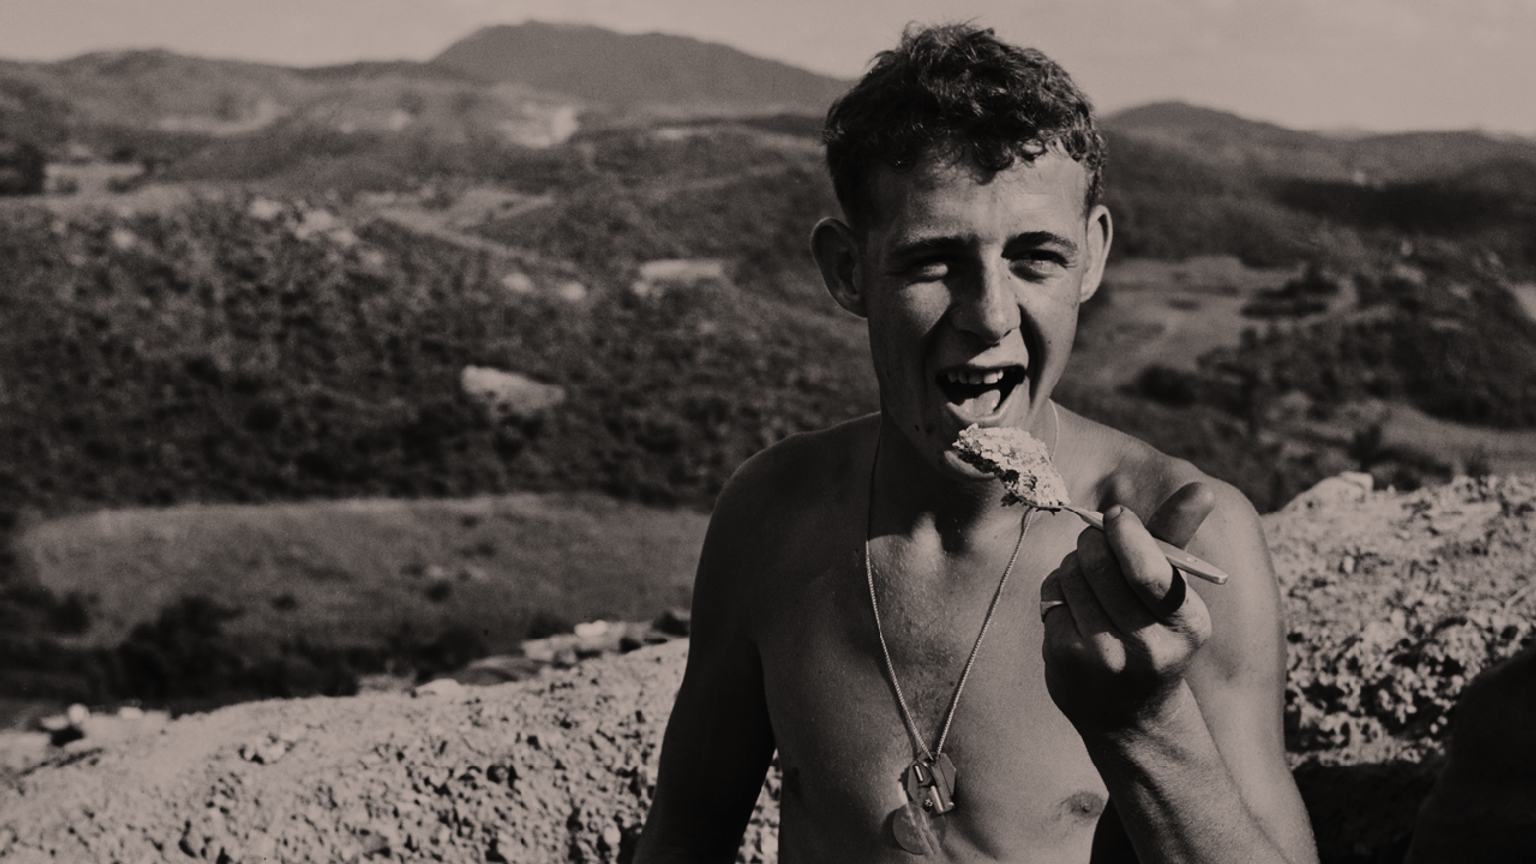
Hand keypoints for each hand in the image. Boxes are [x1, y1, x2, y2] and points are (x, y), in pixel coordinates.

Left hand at [1039, 482, 1215, 734]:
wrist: (1131, 714)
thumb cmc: (1155, 633)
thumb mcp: (1176, 593)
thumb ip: (1178, 539)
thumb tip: (1200, 489)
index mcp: (1188, 625)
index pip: (1150, 570)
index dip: (1126, 532)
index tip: (1116, 515)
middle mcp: (1149, 647)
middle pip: (1101, 563)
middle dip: (1094, 542)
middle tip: (1097, 542)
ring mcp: (1104, 657)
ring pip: (1072, 575)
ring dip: (1074, 565)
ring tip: (1089, 581)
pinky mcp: (1066, 659)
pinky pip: (1052, 595)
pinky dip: (1058, 589)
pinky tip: (1074, 608)